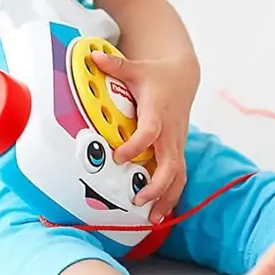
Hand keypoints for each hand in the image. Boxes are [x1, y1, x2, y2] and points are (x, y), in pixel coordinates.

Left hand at [90, 50, 199, 223]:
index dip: (136, 145)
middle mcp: (170, 131)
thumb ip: (114, 65)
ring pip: (179, 175)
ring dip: (168, 198)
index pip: (150, 132)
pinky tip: (159, 214)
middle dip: (158, 184)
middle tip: (139, 198)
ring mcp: (176, 143)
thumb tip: (91, 56)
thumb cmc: (156, 76)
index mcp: (158, 111)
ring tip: (152, 219)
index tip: (119, 157)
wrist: (183, 78)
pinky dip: (171, 196)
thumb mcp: (136, 68)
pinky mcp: (178, 151)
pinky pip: (179, 177)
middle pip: (171, 162)